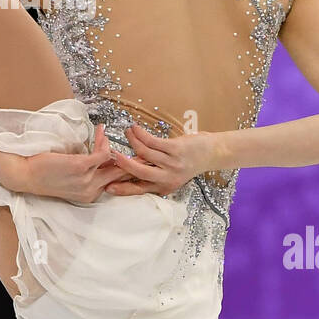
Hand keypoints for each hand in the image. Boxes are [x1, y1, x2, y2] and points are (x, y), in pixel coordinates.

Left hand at [0, 124, 120, 203]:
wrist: (25, 175)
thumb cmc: (44, 175)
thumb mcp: (69, 179)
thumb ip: (86, 173)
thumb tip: (100, 158)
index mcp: (89, 196)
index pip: (114, 182)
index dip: (121, 168)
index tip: (126, 156)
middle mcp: (91, 191)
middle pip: (119, 174)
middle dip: (128, 159)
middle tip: (132, 146)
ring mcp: (87, 180)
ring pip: (112, 161)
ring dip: (110, 145)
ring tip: (105, 134)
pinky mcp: (81, 166)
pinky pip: (102, 153)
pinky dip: (103, 141)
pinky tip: (100, 133)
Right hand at [103, 124, 221, 196]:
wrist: (211, 154)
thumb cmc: (187, 163)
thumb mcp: (171, 175)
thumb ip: (153, 174)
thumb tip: (129, 168)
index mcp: (164, 186)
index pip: (139, 190)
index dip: (123, 189)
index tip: (108, 187)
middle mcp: (167, 177)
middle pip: (139, 172)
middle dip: (123, 163)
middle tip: (111, 155)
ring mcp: (172, 163)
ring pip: (144, 153)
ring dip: (132, 141)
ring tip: (127, 133)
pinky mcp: (175, 149)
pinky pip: (152, 141)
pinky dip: (140, 134)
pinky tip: (135, 129)